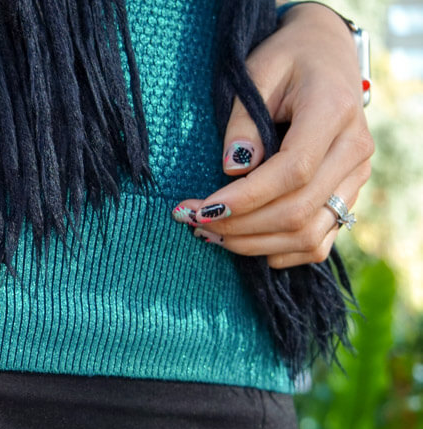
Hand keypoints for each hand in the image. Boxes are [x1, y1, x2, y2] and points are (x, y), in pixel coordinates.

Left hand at [172, 3, 373, 268]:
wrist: (325, 58)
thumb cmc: (285, 60)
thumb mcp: (257, 73)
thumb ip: (243, 120)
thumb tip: (232, 169)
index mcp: (334, 112)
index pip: (292, 172)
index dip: (245, 199)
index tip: (200, 209)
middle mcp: (354, 150)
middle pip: (298, 211)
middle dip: (239, 226)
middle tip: (192, 223)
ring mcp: (355, 178)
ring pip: (309, 235)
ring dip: (253, 244)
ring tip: (209, 234)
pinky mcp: (346, 197)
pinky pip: (318, 242)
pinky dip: (277, 251)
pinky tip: (241, 240)